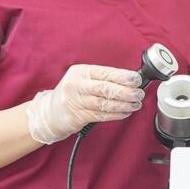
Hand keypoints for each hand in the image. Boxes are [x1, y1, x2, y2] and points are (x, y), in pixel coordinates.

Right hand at [27, 64, 145, 143]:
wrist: (50, 112)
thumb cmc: (72, 93)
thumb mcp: (83, 79)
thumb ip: (102, 79)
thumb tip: (129, 80)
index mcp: (80, 72)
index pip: (105, 73)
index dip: (123, 77)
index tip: (136, 80)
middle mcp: (77, 85)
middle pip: (106, 88)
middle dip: (126, 92)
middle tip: (139, 94)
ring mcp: (75, 101)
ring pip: (105, 104)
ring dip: (124, 105)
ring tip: (136, 104)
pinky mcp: (77, 117)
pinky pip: (101, 115)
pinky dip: (116, 114)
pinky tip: (125, 112)